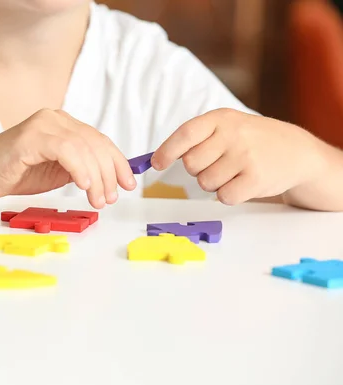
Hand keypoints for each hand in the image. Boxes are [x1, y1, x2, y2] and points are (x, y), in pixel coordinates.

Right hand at [0, 109, 136, 208]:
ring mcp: (43, 124)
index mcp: (63, 125)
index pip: (99, 140)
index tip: (129, 184)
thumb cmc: (15, 173)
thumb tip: (108, 180)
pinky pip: (65, 150)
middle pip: (96, 143)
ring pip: (84, 147)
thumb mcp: (56, 172)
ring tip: (98, 200)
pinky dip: (79, 168)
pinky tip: (83, 187)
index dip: (118, 162)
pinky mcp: (31, 136)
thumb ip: (79, 169)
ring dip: (96, 177)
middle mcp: (56, 119)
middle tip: (111, 198)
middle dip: (109, 174)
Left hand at [150, 108, 328, 204]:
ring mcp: (245, 156)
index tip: (156, 164)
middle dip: (198, 170)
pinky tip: (242, 183)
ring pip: (205, 182)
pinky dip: (228, 195)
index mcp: (221, 119)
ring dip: (214, 183)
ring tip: (234, 172)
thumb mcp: (228, 126)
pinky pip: (224, 196)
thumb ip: (197, 137)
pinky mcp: (256, 179)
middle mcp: (232, 135)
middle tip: (218, 164)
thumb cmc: (252, 140)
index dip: (167, 151)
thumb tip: (158, 158)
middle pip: (191, 164)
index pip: (185, 134)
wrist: (296, 151)